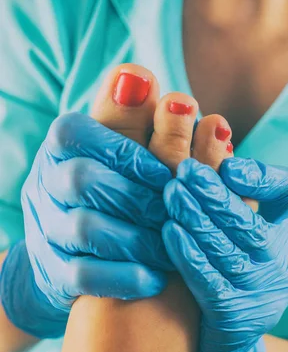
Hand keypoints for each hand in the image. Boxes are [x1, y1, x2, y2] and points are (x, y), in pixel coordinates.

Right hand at [12, 112, 171, 336]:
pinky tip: (156, 277)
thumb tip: (140, 74)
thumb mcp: (119, 153)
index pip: (74, 131)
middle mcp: (46, 184)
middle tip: (176, 210)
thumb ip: (132, 118)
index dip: (123, 149)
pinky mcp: (55, 274)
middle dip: (138, 195)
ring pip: (85, 228)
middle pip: (82, 179)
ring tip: (174, 246)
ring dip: (138, 236)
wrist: (72, 256)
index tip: (164, 171)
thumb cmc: (112, 193)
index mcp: (61, 149)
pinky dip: (125, 275)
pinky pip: (83, 275)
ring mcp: (47, 230)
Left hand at [162, 157, 287, 351]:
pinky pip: (214, 284)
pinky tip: (168, 233)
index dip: (260, 175)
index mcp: (276, 233)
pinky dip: (191, 255)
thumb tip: (200, 126)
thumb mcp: (214, 229)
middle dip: (215, 193)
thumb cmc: (205, 274)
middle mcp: (278, 264)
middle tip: (182, 168)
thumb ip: (210, 186)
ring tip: (170, 192)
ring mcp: (263, 297)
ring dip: (200, 219)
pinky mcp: (238, 322)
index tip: (227, 162)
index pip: (285, 192)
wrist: (208, 350)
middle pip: (251, 220)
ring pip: (232, 250)